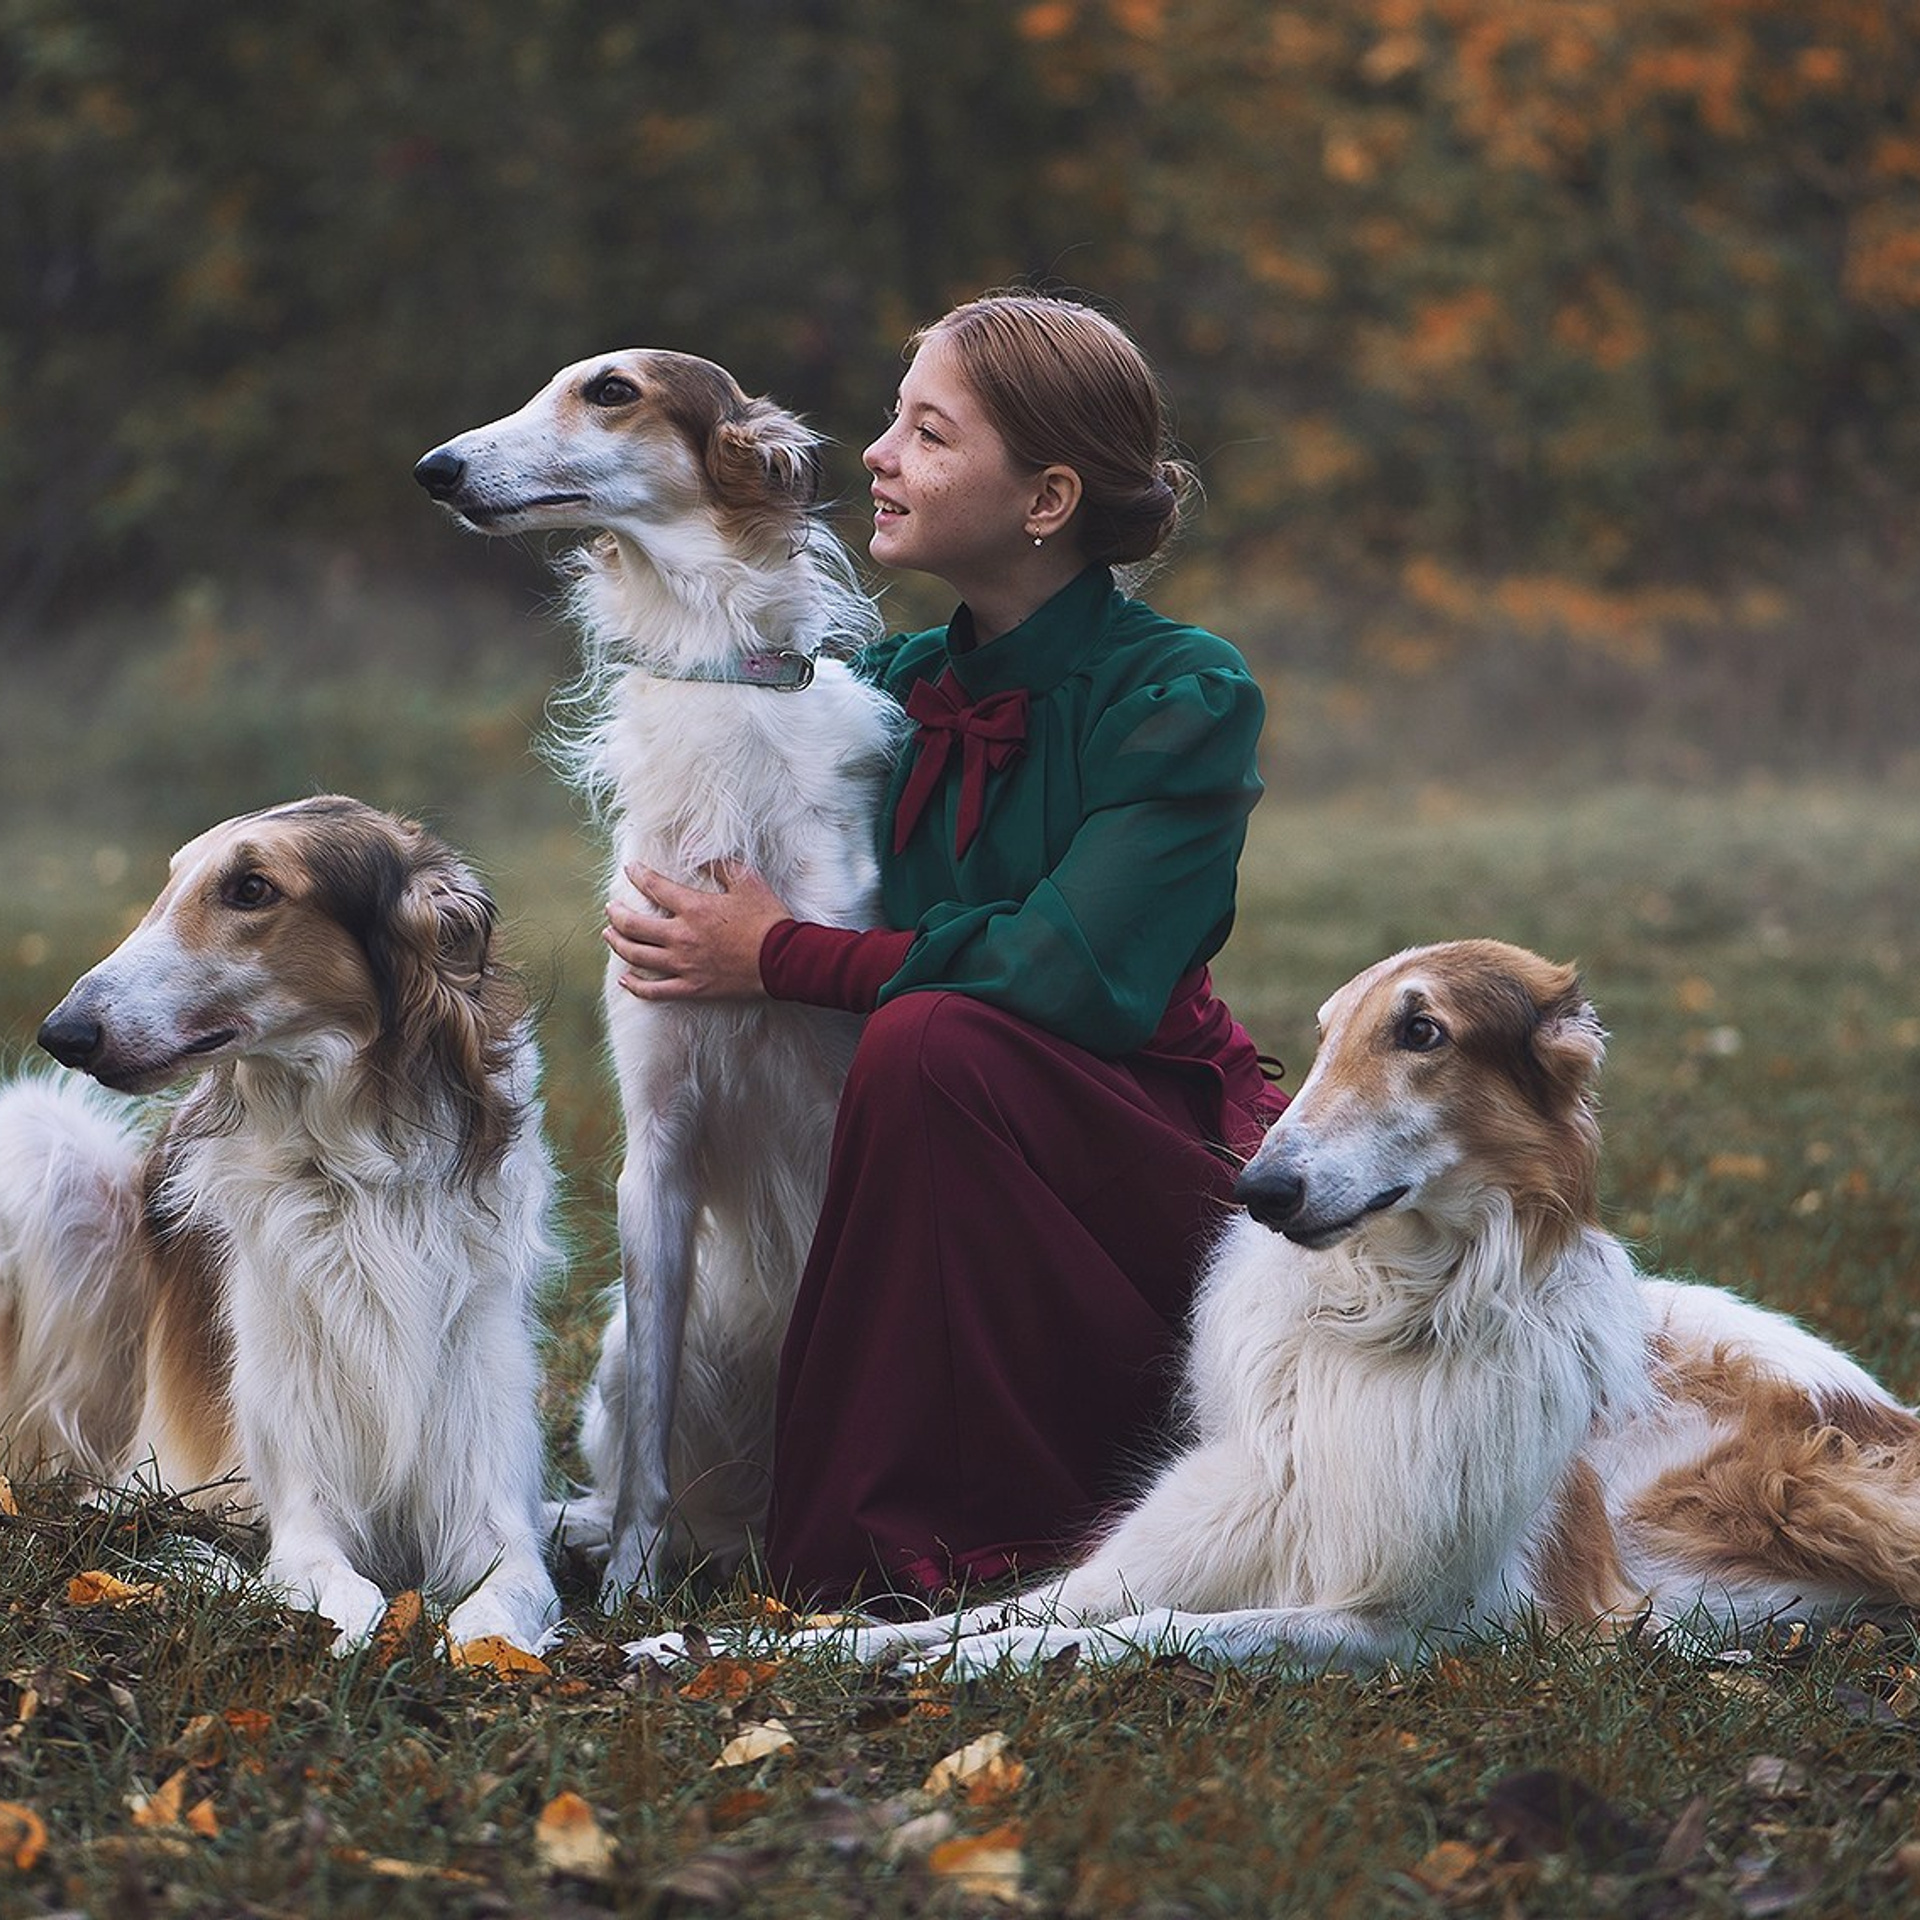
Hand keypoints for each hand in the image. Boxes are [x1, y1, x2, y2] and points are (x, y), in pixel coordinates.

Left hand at [604, 862, 790, 1000]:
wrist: (784, 960)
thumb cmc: (768, 919)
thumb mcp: (748, 881)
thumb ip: (719, 863)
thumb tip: (696, 851)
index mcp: (694, 908)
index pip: (654, 887)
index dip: (638, 875)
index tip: (630, 868)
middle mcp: (681, 937)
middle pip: (634, 925)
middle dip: (617, 913)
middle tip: (611, 907)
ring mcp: (684, 965)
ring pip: (637, 956)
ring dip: (618, 944)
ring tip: (609, 935)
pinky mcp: (692, 988)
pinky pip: (655, 991)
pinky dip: (636, 986)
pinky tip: (625, 979)